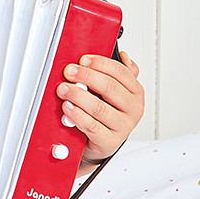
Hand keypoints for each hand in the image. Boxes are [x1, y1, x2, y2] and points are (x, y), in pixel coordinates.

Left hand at [56, 51, 143, 172]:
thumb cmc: (107, 113)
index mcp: (136, 93)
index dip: (100, 63)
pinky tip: (67, 107)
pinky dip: (77, 114)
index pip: (121, 72)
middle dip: (86, 76)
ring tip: (63, 89)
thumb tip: (124, 56)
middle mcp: (133, 109)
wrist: (102, 142)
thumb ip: (118, 74)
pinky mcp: (109, 141)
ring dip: (77, 95)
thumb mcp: (116, 92)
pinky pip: (91, 125)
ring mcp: (122, 126)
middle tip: (69, 72)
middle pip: (109, 87)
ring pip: (98, 107)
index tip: (83, 60)